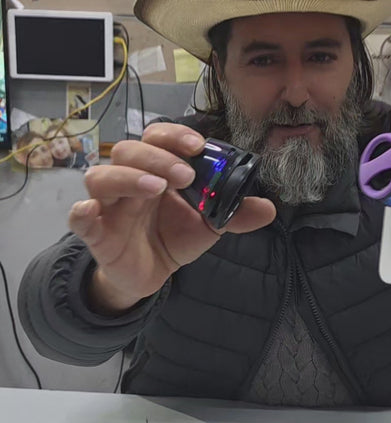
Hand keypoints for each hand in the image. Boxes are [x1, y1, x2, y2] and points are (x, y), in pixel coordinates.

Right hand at [68, 123, 275, 311]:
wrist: (151, 274)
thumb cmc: (174, 238)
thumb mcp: (208, 226)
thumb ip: (234, 215)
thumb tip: (268, 208)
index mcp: (157, 172)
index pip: (158, 139)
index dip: (174, 137)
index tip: (198, 146)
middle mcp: (130, 181)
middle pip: (129, 151)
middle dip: (158, 157)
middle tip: (185, 175)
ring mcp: (110, 205)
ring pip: (102, 176)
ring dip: (128, 177)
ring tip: (156, 188)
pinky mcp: (96, 232)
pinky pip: (78, 215)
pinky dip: (81, 211)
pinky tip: (91, 211)